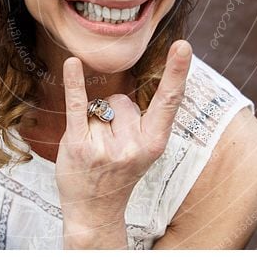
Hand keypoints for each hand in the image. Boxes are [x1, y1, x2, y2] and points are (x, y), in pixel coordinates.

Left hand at [55, 40, 192, 246]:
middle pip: (122, 100)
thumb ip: (145, 120)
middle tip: (110, 145)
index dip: (177, 72)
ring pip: (100, 106)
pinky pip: (77, 105)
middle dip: (114, 114)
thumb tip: (141, 83)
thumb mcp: (144, 150)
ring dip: (95, 120)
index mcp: (154, 143)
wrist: (94, 210)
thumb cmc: (119, 173)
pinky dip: (74, 83)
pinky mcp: (78, 144)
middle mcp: (132, 145)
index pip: (168, 101)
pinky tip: (73, 64)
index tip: (183, 46)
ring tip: (95, 147)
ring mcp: (105, 147)